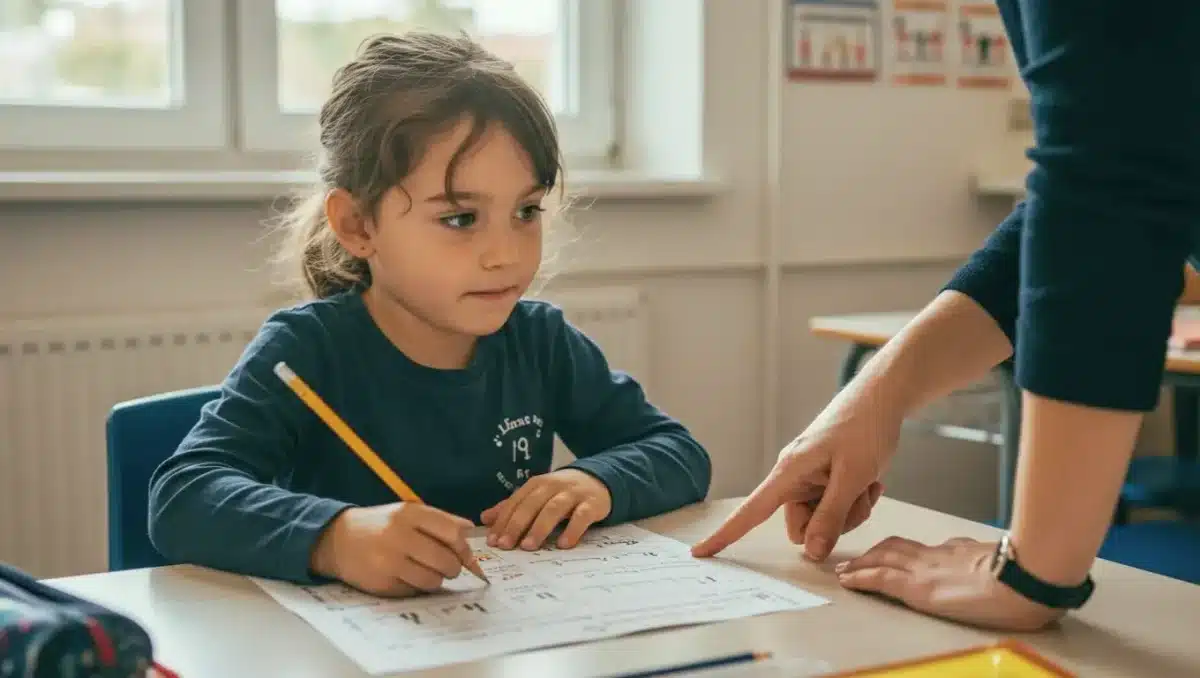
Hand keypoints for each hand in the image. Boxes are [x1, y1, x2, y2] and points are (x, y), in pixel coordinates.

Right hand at [310, 503, 474, 596]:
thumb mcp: (407, 513)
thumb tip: (471, 531)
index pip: (452, 533)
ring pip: (432, 580)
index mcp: (410, 513)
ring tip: (427, 572)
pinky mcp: (382, 582)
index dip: (465, 549)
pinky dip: (416, 588)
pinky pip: (414, 591)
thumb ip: (440, 521)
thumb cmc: (381, 526)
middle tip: (448, 568)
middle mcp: (400, 535)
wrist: (337, 540)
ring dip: (436, 580)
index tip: (467, 557)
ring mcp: (389, 560)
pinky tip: (406, 577)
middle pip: (446, 560)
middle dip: (453, 568)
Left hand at [481, 469, 611, 549]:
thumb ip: (514, 506)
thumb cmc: (562, 492)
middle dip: (516, 525)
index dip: (503, 521)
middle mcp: (553, 486)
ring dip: (539, 527)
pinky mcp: (592, 504)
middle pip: (532, 505)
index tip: (493, 541)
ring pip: (553, 509)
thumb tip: (485, 518)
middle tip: (506, 546)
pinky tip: (563, 545)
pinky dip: (572, 530)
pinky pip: (581, 516)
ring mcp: (573, 494)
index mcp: (537, 484)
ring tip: (528, 546)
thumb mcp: (537, 495)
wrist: (599, 479)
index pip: (516, 502)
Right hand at [691, 400, 898, 559]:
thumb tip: (811, 553)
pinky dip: (856, 501)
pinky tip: (870, 482)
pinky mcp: (826, 478)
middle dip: (833, 523)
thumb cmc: (865, 427)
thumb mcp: (852, 476)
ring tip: (867, 484)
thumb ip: (831, 516)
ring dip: (850, 511)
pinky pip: (835, 508)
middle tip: (858, 497)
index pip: (750, 511)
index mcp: (789, 472)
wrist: (882, 397)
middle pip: (802, 526)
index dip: (725, 534)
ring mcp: (811, 478)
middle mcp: (794, 477)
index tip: (700, 552)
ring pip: (822, 521)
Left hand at [837, 536, 1062, 630]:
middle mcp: (936, 556)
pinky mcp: (918, 587)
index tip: (886, 552)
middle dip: (873, 553)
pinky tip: (847, 581)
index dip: (898, 549)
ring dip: (861, 563)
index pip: (919, 547)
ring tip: (845, 570)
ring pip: (882, 559)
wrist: (1026, 579)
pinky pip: (880, 578)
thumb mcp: (1000, 558)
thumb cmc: (1026, 573)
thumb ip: (982, 557)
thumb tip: (977, 556)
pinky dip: (860, 577)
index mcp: (956, 552)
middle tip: (855, 559)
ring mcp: (925, 570)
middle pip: (894, 548)